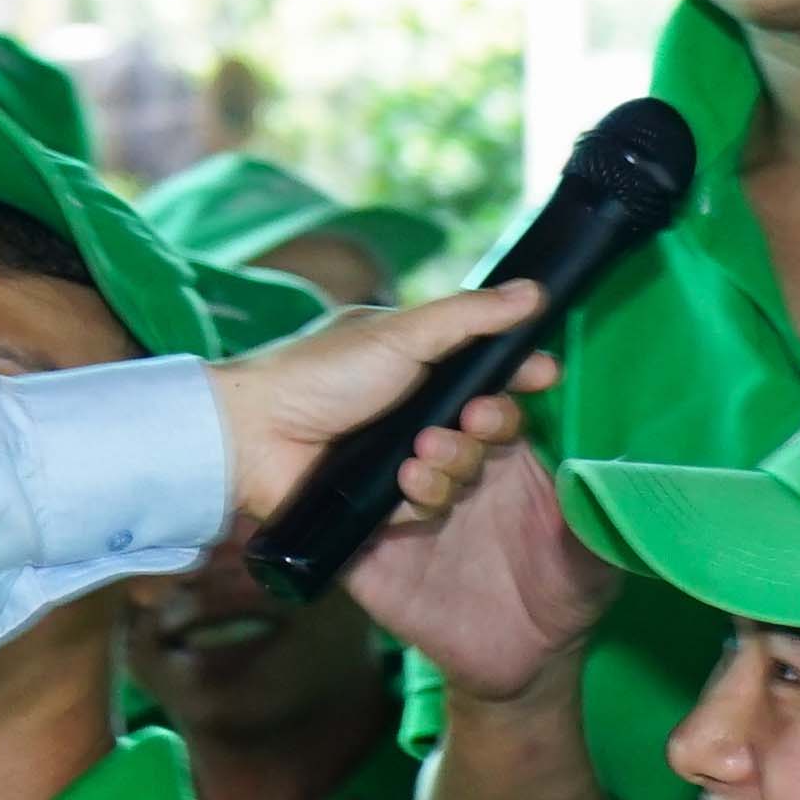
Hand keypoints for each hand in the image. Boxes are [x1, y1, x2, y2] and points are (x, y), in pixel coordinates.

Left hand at [202, 285, 551, 540]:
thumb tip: (534, 290)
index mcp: (420, 365)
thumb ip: (470, 316)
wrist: (255, 434)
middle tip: (477, 419)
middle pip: (486, 430)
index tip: (544, 376)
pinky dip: (420, 498)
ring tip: (421, 454)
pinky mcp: (381, 504)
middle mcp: (414, 413)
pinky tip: (402, 484)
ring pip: (462, 473)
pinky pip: (426, 508)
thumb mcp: (402, 335)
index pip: (488, 373)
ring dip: (453, 464)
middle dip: (489, 427)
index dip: (520, 377)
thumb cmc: (320, 372)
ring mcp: (398, 460)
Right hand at [341, 431, 624, 703]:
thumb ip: (595, 514)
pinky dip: (357, 523)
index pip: (493, 418)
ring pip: (396, 482)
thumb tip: (597, 475)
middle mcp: (453, 478)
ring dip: (409, 477)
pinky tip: (371, 521)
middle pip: (441, 442)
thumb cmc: (567, 591)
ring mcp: (410, 518)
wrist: (530, 663)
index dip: (491, 413)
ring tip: (418, 477)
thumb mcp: (595, 555)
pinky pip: (353, 534)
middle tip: (440, 445)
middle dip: (443, 440)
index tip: (489, 416)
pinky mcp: (375, 560)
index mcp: (504, 460)